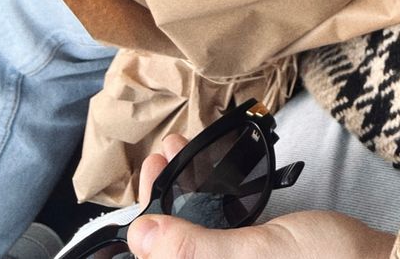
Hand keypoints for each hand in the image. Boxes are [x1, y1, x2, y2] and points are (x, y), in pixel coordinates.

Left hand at [127, 133, 395, 258]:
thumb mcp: (255, 255)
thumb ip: (194, 249)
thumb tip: (139, 235)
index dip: (146, 223)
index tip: (149, 173)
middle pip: (177, 247)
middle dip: (164, 199)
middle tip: (164, 154)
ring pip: (197, 234)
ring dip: (186, 193)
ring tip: (181, 151)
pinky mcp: (259, 258)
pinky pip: (223, 228)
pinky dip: (212, 199)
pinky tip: (211, 171)